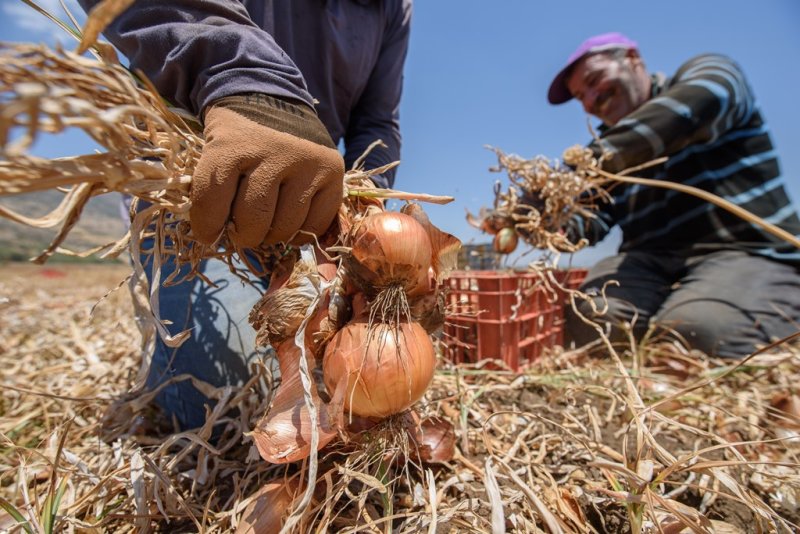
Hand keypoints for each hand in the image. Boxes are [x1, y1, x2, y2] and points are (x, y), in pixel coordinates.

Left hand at [190, 94, 344, 247]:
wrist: (276, 101)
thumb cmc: (239, 137)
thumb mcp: (213, 150)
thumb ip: (210, 191)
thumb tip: (214, 238)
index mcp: (233, 145)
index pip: (213, 202)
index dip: (207, 227)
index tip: (208, 234)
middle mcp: (274, 153)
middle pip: (254, 219)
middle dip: (243, 236)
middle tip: (242, 232)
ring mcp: (307, 163)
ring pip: (285, 226)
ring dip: (272, 236)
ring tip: (265, 226)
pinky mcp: (332, 172)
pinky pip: (315, 223)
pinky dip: (299, 234)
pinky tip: (289, 225)